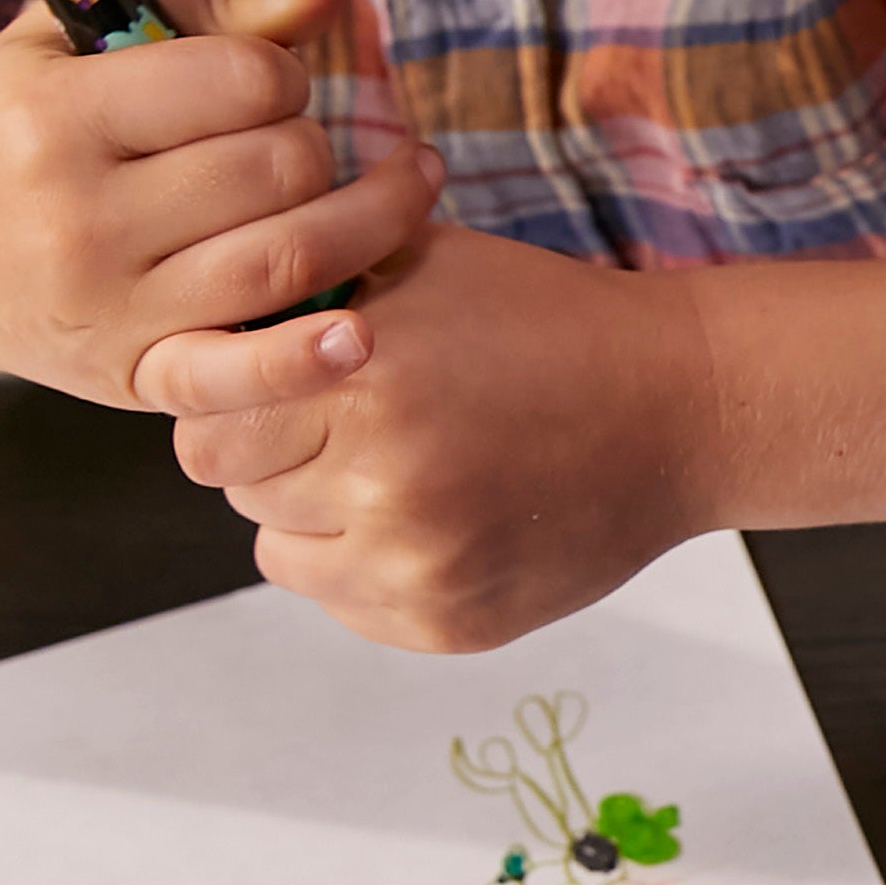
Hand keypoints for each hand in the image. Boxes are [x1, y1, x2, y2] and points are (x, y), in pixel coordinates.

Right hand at [0, 0, 439, 407]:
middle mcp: (78, 217)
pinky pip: (236, 374)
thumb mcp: (77, 41)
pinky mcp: (131, 376)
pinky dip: (306, 360)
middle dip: (316, 144)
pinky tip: (360, 335)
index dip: (282, 73)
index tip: (266, 85)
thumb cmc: (18, 128)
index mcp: (57, 116)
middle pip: (281, 168)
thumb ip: (214, 5)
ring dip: (372, 222)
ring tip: (407, 190)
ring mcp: (108, 307)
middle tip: (298, 146)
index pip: (243, 80)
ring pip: (289, 258)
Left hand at [143, 220, 718, 652]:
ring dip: (311, 511)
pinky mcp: (443, 623)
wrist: (680, 407)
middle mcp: (381, 483)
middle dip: (270, 450)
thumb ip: (308, 281)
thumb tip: (204, 303)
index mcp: (363, 380)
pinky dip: (363, 562)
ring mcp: (414, 566)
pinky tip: (428, 512)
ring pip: (280, 551)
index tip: (274, 380)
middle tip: (336, 419)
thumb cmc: (548, 321)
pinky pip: (342, 601)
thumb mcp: (423, 261)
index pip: (207, 421)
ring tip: (388, 465)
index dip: (231, 394)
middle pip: (237, 487)